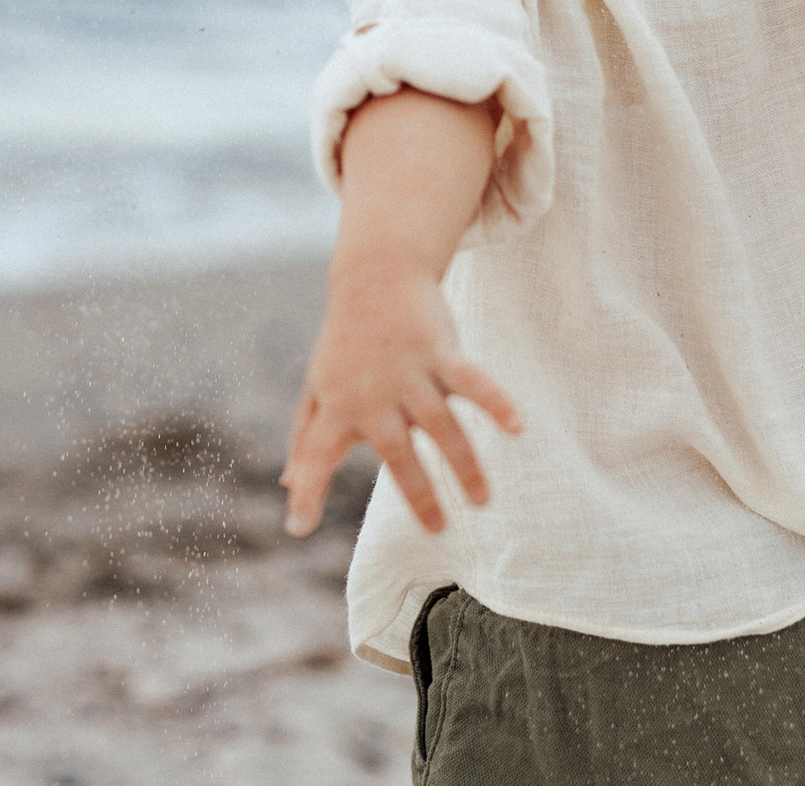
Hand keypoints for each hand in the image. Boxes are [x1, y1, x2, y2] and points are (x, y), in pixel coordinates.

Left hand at [279, 265, 520, 537]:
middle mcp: (371, 392)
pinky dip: (494, 402)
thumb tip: (287, 486)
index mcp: (337, 405)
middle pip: (395, 450)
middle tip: (438, 532)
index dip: (307, 488)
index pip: (315, 453)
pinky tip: (517, 427)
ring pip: (439, 423)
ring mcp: (407, 370)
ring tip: (483, 501)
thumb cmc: (345, 340)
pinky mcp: (439, 349)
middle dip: (418, 493)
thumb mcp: (317, 386)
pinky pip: (470, 379)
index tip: (298, 528)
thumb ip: (304, 437)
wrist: (373, 273)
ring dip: (464, 464)